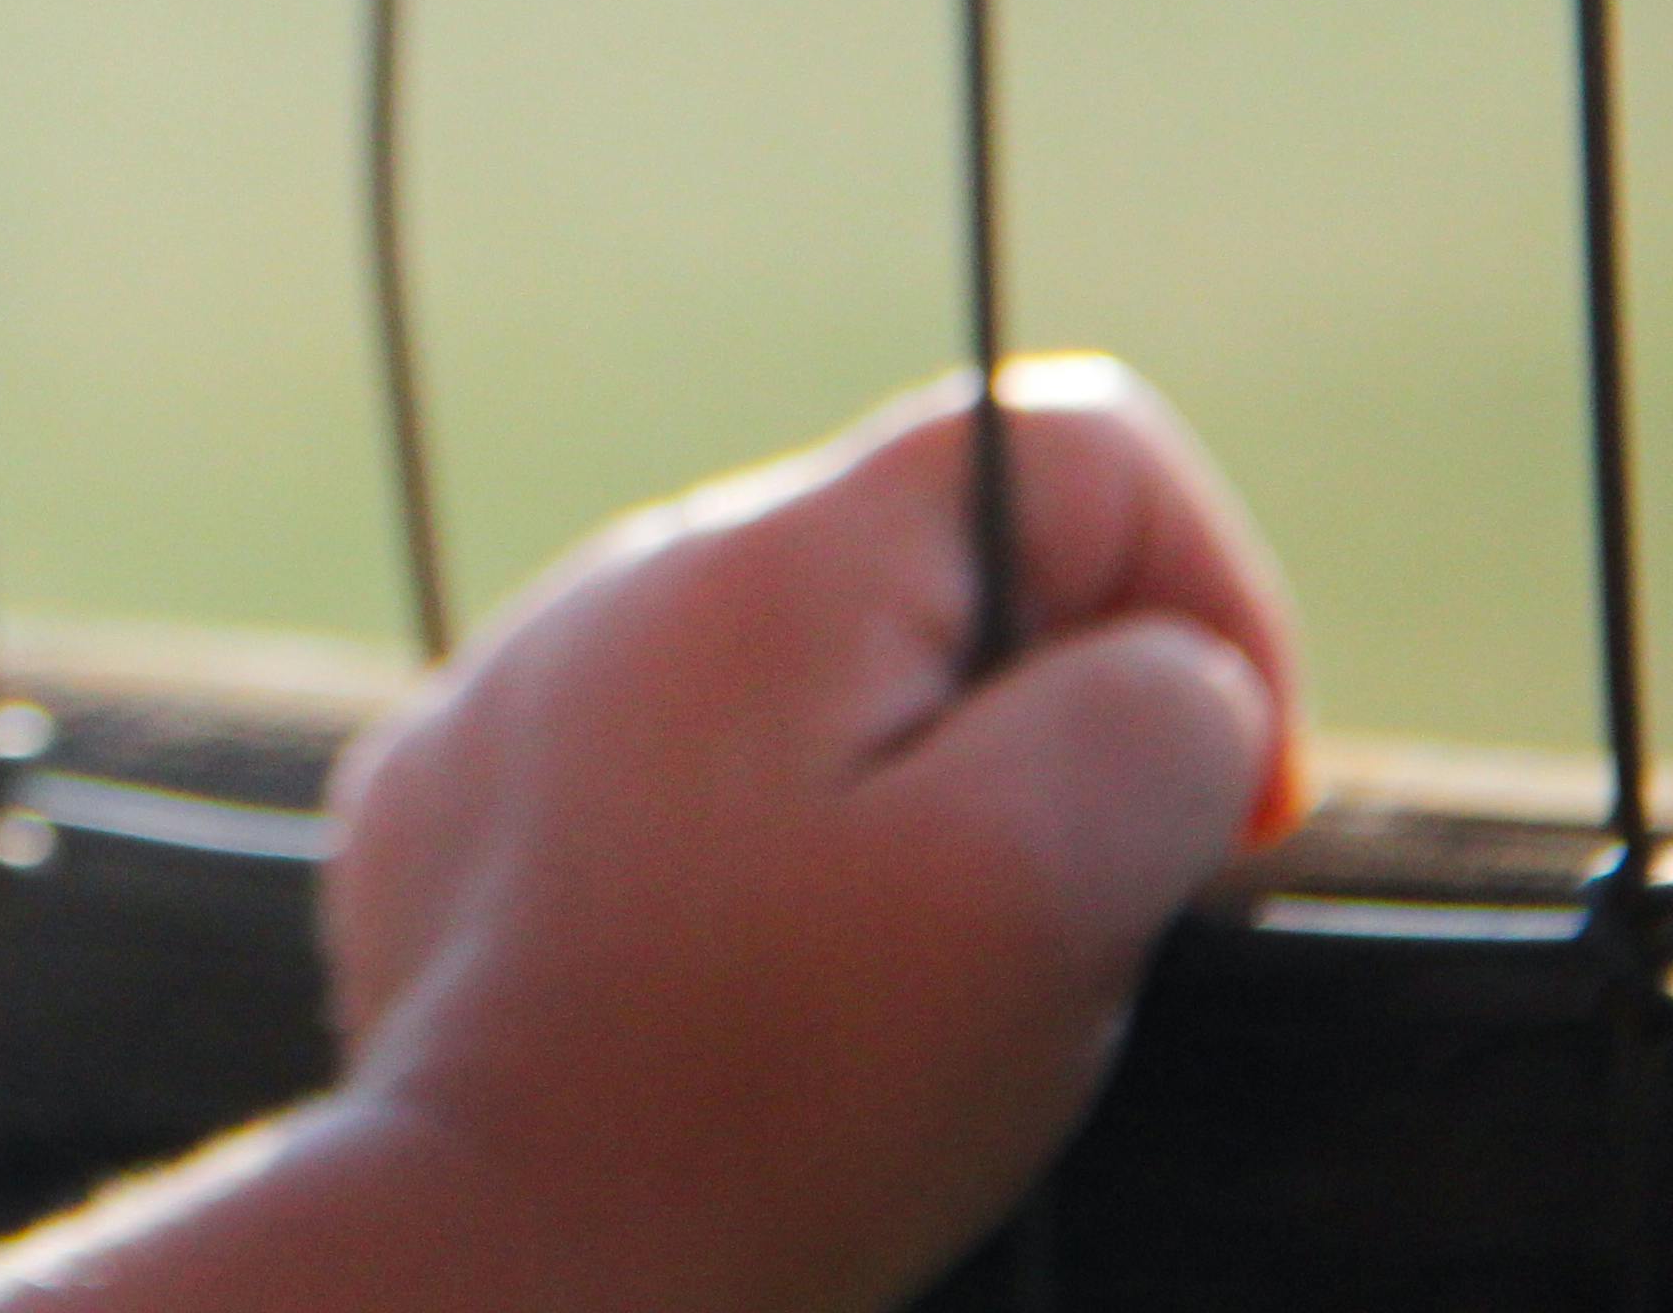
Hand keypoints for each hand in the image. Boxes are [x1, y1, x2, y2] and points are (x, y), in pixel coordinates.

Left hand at [316, 357, 1302, 1312]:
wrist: (491, 1248)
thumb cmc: (770, 1086)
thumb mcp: (1041, 890)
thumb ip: (1153, 721)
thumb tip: (1173, 672)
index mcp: (776, 557)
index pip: (1074, 440)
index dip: (1212, 607)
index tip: (1218, 814)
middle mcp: (628, 578)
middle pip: (942, 573)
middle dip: (1045, 729)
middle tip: (1044, 929)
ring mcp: (517, 689)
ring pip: (801, 686)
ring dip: (889, 805)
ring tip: (870, 987)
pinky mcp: (454, 802)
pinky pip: (658, 778)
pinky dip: (738, 868)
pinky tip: (723, 998)